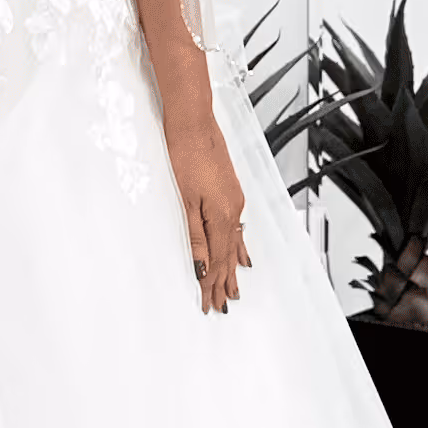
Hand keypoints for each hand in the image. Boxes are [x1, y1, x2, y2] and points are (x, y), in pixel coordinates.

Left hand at [167, 115, 249, 314]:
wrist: (194, 123)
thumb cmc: (185, 154)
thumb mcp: (186, 201)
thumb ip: (195, 237)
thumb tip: (200, 266)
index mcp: (220, 215)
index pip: (217, 261)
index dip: (212, 285)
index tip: (209, 302)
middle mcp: (233, 211)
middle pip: (228, 257)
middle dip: (224, 283)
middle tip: (221, 305)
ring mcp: (234, 201)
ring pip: (234, 245)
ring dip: (233, 269)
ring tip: (234, 290)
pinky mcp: (231, 193)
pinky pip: (238, 229)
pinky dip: (239, 247)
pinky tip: (243, 255)